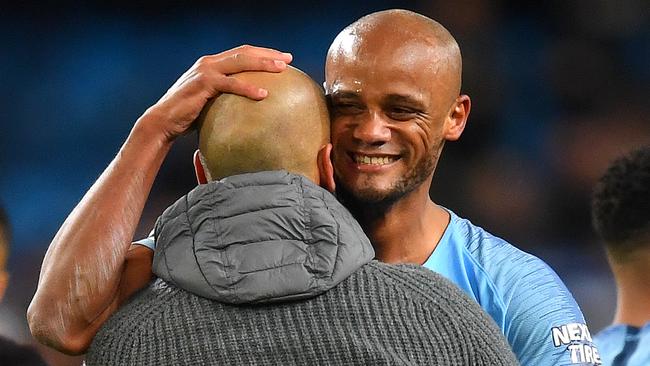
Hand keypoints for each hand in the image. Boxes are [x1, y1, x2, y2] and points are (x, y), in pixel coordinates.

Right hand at [140, 45, 292, 141]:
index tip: (282, 58)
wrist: (164, 121)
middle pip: (244, 52)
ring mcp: (206, 71)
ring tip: (281, 69)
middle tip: (288, 59)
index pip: (242, 53)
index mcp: (212, 64)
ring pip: (240, 62)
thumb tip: (251, 108)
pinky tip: (263, 95)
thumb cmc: (189, 115)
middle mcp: (209, 63)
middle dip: (268, 54)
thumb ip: (227, 97)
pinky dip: (248, 88)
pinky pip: (231, 84)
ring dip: (263, 64)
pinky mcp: (203, 84)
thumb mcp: (212, 101)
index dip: (263, 53)